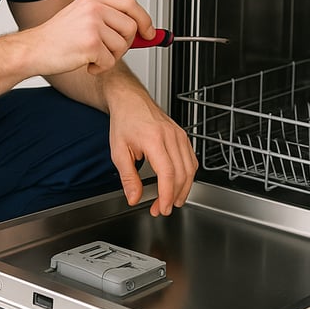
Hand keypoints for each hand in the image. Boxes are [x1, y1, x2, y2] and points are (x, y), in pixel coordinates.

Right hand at [22, 0, 155, 76]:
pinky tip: (85, 63)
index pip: (130, 4)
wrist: (33, 50)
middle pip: (131, 27)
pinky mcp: (91, 44)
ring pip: (122, 46)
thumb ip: (110, 20)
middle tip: (109, 50)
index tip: (149, 33)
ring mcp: (92, 25)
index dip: (144, 19)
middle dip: (125, 44)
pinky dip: (100, 68)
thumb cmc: (56, 38)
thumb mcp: (83, 17)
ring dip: (110, 57)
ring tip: (92, 56)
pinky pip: (110, 61)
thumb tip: (143, 31)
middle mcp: (94, 8)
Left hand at [108, 89, 197, 216]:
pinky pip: (191, 160)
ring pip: (190, 168)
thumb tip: (134, 197)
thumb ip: (128, 177)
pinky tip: (179, 184)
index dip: (167, 194)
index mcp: (154, 139)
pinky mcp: (183, 135)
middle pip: (181, 173)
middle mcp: (170, 136)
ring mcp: (179, 135)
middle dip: (174, 196)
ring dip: (183, 189)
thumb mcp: (118, 151)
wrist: (131, 100)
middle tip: (162, 208)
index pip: (167, 173)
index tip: (162, 208)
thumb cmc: (124, 120)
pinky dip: (188, 175)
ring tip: (172, 201)